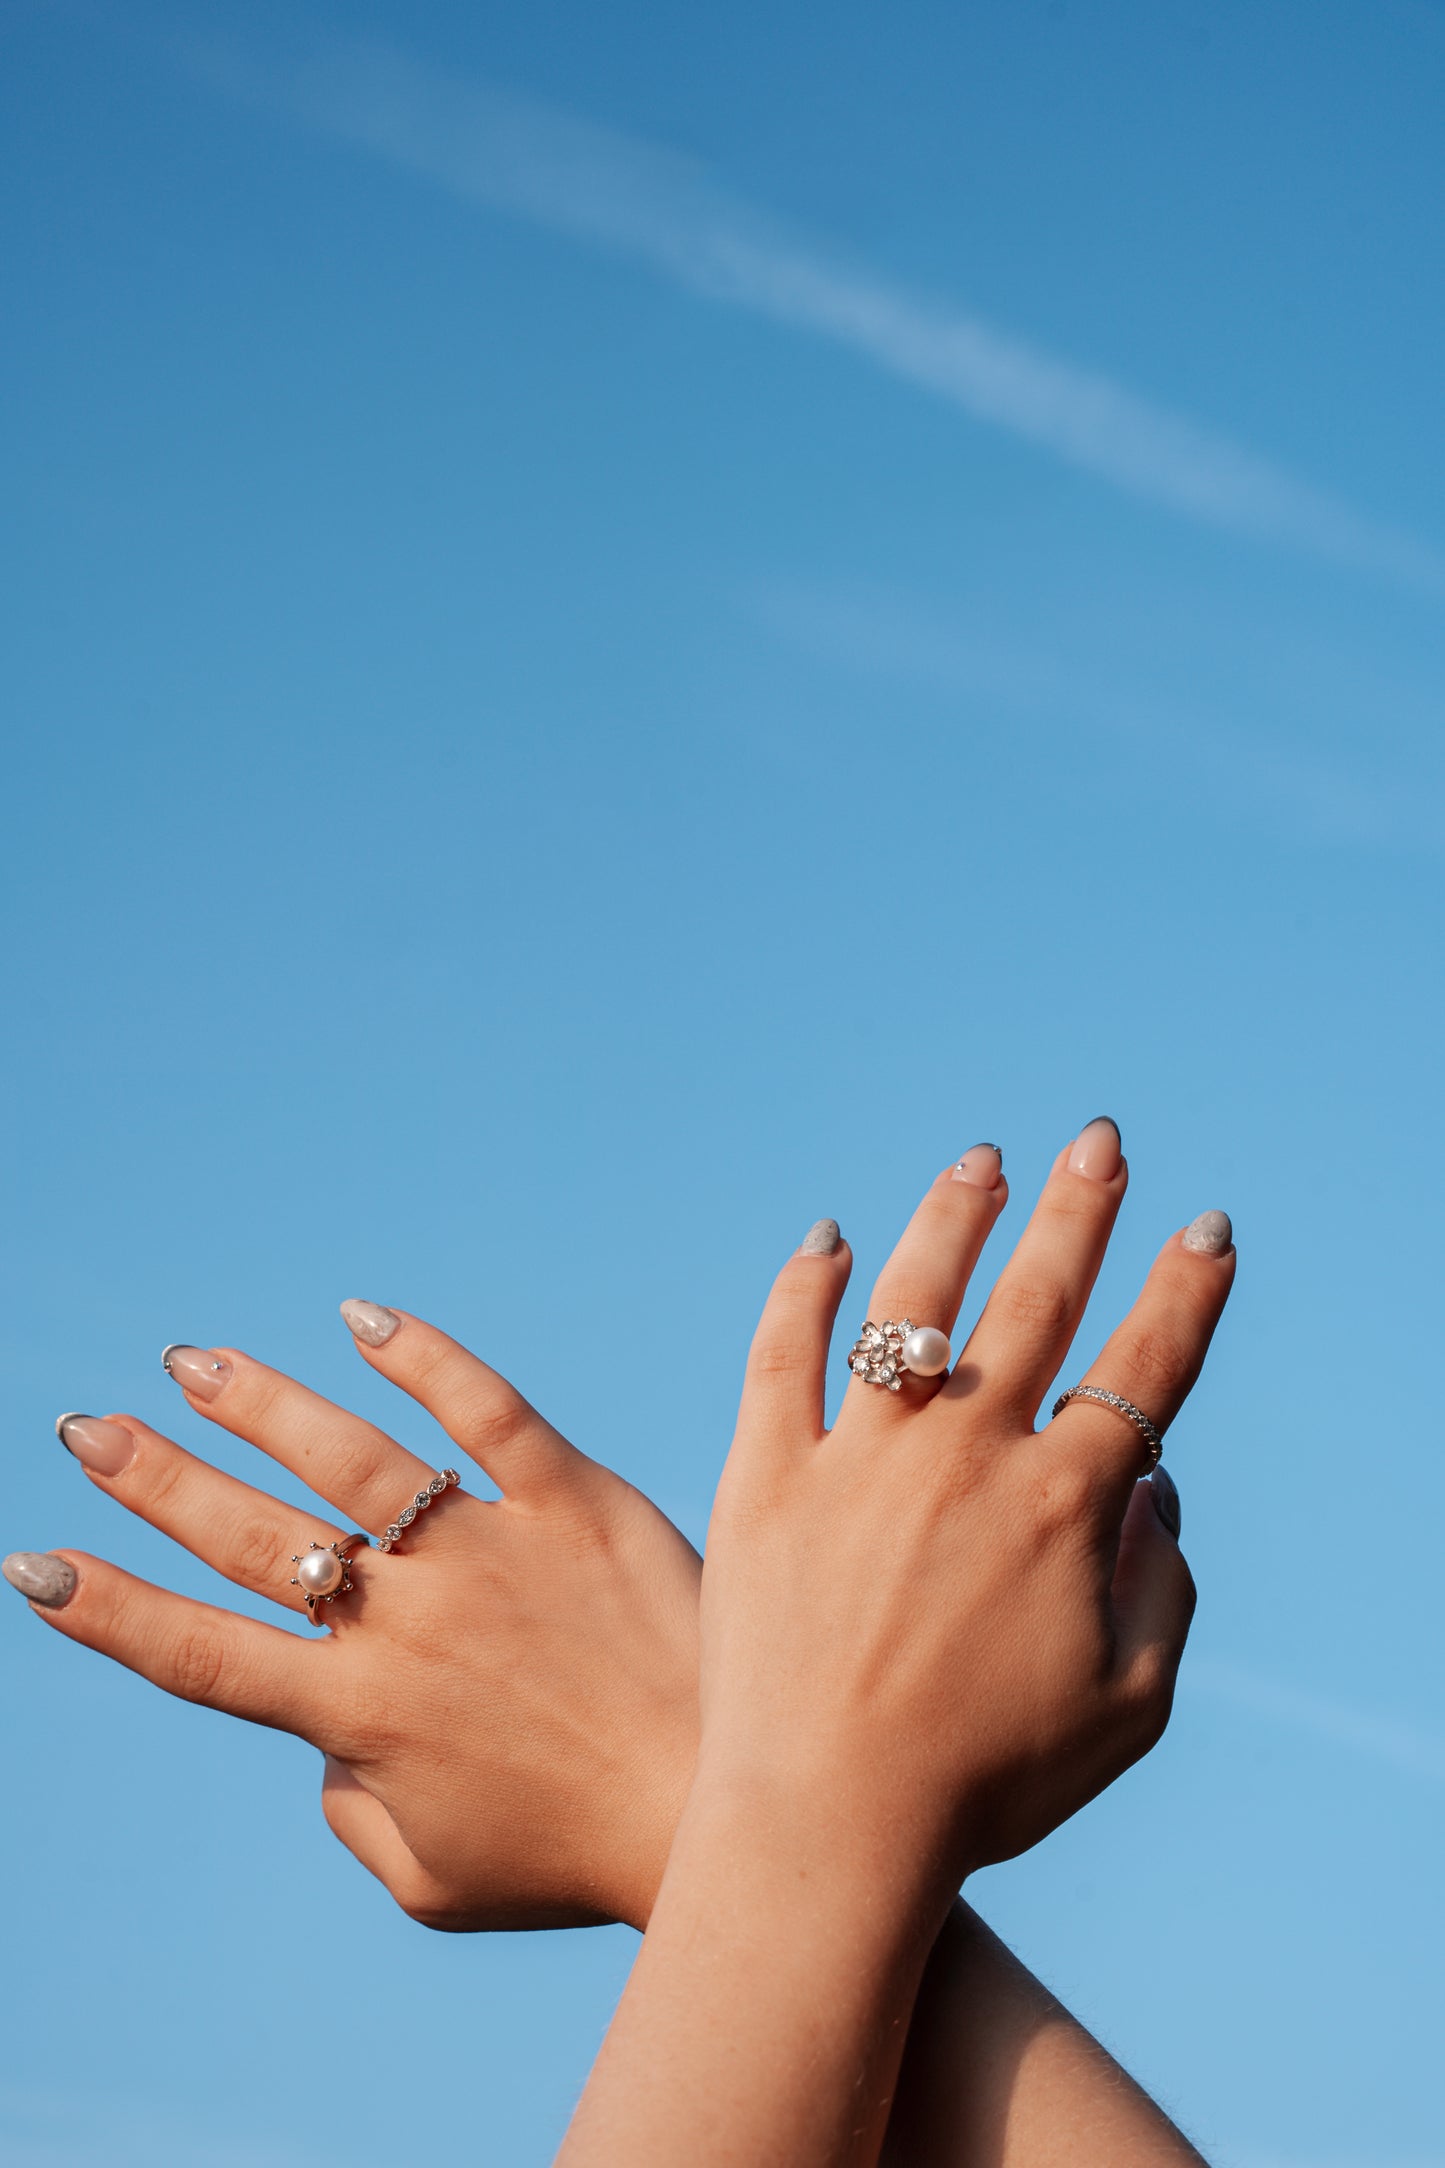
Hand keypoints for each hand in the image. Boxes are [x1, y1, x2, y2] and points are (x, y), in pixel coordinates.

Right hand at [16, 1305, 699, 1929]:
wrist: (722, 1809)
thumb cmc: (573, 1862)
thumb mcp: (430, 1879)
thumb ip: (351, 1806)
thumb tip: (326, 1739)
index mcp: (358, 1717)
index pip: (199, 1656)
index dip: (109, 1610)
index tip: (35, 1562)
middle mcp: (406, 1621)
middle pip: (254, 1537)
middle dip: (156, 1482)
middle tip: (85, 1426)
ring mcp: (487, 1550)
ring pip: (350, 1457)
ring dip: (260, 1406)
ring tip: (197, 1361)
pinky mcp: (573, 1500)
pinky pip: (486, 1409)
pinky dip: (422, 1355)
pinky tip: (362, 1313)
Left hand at [702, 1125, 1232, 1882]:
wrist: (829, 1828)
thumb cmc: (988, 1785)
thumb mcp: (1126, 1709)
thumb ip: (1164, 1589)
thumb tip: (1155, 1483)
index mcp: (1064, 1506)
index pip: (1143, 1368)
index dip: (1186, 1293)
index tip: (1207, 1227)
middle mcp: (967, 1455)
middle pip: (1038, 1300)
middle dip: (1081, 1210)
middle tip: (1100, 1140)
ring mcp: (860, 1457)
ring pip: (913, 1301)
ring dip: (955, 1219)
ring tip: (982, 1159)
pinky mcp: (766, 1477)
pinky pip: (783, 1358)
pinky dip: (802, 1291)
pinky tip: (824, 1238)